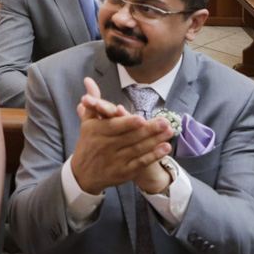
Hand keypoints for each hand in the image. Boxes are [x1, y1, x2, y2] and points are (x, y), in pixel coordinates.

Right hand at [69, 77, 174, 194]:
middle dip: (149, 130)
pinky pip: (141, 163)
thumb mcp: (88, 122)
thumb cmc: (88, 143)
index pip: (114, 127)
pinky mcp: (124, 172)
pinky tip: (165, 148)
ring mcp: (115, 161)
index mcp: (96, 132)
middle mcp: (105, 147)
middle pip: (130, 137)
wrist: (83, 173)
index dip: (128, 124)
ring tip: (170, 131)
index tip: (142, 119)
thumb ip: (94, 102)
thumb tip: (89, 80)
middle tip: (165, 122)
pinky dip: (154, 156)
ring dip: (155, 141)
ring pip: (138, 149)